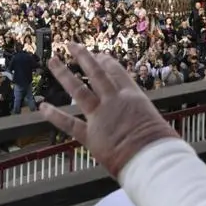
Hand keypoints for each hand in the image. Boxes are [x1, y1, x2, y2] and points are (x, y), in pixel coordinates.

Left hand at [39, 42, 177, 177]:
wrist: (153, 160)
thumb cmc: (162, 146)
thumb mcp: (156, 124)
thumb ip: (144, 120)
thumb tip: (149, 128)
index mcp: (134, 97)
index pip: (117, 73)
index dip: (107, 62)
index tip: (99, 55)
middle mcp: (115, 101)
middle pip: (96, 73)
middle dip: (83, 57)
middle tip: (71, 45)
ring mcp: (100, 116)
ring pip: (79, 89)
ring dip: (64, 74)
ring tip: (52, 61)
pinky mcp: (90, 135)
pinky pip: (69, 123)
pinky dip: (54, 115)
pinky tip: (42, 107)